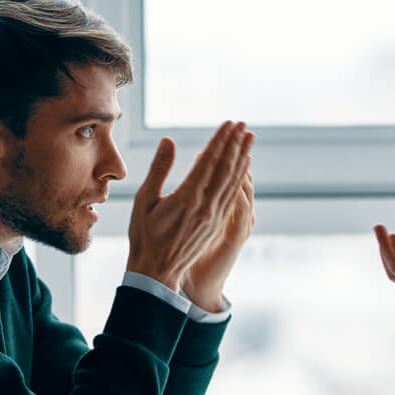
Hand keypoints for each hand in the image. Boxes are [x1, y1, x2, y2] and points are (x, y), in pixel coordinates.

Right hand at [126, 121, 253, 291]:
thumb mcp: (144, 200)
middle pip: (226, 169)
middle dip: (236, 144)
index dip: (220, 140)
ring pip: (233, 181)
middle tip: (244, 124)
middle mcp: (205, 207)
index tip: (229, 123)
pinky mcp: (217, 224)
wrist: (157, 271)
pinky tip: (245, 166)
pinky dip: (240, 178)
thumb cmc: (145, 235)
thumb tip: (168, 140)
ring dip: (243, 158)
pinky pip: (233, 196)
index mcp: (186, 198)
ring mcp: (214, 217)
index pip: (208, 161)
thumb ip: (158, 169)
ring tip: (250, 139)